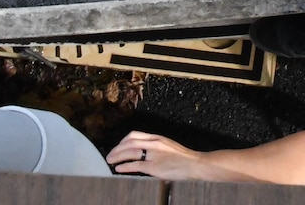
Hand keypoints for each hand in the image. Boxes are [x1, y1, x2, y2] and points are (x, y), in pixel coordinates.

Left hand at [107, 131, 229, 180]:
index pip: (134, 135)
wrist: (194, 164)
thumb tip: (142, 152)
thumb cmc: (183, 158)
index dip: (122, 141)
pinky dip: (124, 166)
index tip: (117, 147)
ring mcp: (154, 155)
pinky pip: (135, 165)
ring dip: (117, 157)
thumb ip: (155, 147)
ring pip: (130, 152)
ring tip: (110, 161)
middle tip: (109, 156)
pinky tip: (119, 169)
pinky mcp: (155, 167)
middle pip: (129, 142)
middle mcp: (154, 144)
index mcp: (157, 138)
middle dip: (116, 149)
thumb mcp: (168, 146)